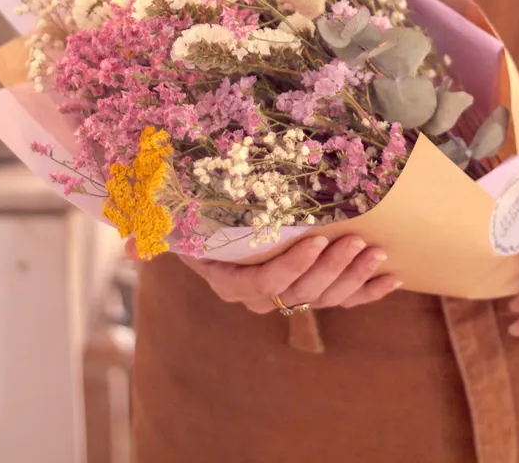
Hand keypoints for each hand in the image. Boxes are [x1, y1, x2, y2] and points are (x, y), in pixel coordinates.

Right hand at [126, 235, 399, 313]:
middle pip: (302, 292)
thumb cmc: (200, 219)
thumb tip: (125, 243)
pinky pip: (346, 299)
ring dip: (355, 277)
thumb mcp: (175, 221)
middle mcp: (261, 298)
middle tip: (357, 241)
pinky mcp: (314, 290)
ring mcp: (289, 296)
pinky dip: (370, 291)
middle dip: (333, 268)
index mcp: (231, 283)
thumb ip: (153, 230)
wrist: (223, 227)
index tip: (318, 239)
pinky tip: (392, 278)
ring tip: (377, 252)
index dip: (293, 266)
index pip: (265, 284)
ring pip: (327, 297)